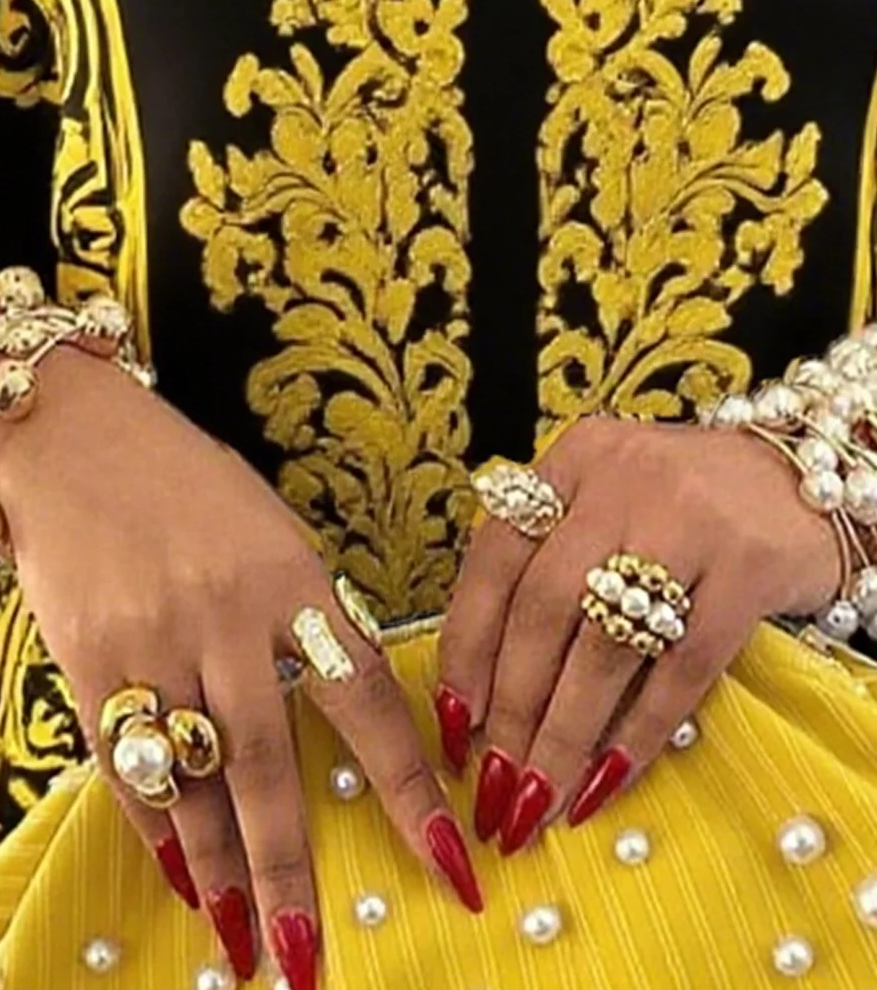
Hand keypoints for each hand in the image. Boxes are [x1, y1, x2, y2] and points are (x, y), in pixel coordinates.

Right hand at [0, 348, 481, 989]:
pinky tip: (175, 873)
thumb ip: (305, 612)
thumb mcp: (269, 527)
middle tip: (310, 957)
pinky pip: (123, 763)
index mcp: (293, 576)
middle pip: (270, 766)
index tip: (452, 866)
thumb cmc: (182, 480)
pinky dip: (152, 824)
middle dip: (293, 871)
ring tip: (240, 944)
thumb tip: (341, 703)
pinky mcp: (87, 657)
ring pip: (194, 780)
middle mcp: (227, 615)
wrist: (68, 433)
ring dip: (220, 870)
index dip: (412, 790)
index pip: (368, 700)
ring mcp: (153, 638)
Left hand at [435, 417, 840, 853]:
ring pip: (605, 643)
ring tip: (541, 796)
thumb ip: (548, 559)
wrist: (802, 482)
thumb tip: (480, 685)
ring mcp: (688, 521)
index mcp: (574, 458)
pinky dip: (639, 731)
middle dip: (511, 704)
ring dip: (565, 731)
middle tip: (495, 779)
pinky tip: (611, 778)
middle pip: (543, 606)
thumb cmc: (685, 505)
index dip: (466, 643)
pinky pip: (683, 668)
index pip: (495, 555)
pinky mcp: (748, 569)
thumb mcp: (607, 499)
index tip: (452, 718)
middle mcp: (622, 480)